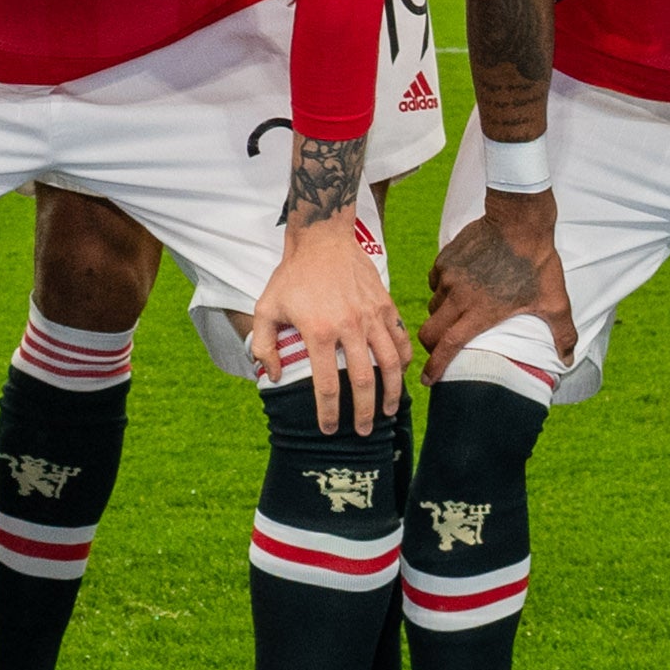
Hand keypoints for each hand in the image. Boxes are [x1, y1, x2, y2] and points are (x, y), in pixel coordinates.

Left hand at [254, 213, 407, 434]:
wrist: (322, 238)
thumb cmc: (292, 275)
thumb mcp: (266, 307)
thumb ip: (264, 344)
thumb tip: (271, 375)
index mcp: (318, 331)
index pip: (327, 385)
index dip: (328, 412)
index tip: (329, 429)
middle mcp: (349, 326)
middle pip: (363, 381)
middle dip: (364, 413)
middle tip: (362, 431)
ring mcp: (371, 316)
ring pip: (390, 363)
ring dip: (391, 392)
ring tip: (388, 411)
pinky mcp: (385, 305)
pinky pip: (400, 339)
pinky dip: (405, 361)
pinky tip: (402, 375)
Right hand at [425, 187, 573, 373]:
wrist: (519, 219)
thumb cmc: (537, 262)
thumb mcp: (555, 301)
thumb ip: (562, 334)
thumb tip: (567, 360)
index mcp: (481, 312)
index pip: (449, 346)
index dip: (435, 366)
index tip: (428, 380)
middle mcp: (459, 297)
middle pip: (430, 331)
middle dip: (430, 346)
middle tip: (438, 351)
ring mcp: (450, 276)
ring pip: (433, 307)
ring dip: (440, 317)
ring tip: (456, 317)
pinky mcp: (446, 259)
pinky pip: (435, 282)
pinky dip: (442, 291)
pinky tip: (458, 288)